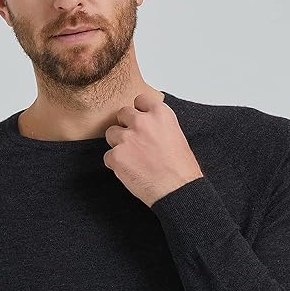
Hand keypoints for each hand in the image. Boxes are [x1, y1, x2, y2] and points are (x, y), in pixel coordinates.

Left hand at [103, 91, 203, 206]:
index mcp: (160, 113)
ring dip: (118, 144)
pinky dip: (116, 164)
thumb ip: (158, 125)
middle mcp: (142, 121)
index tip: (141, 121)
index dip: (139, 111)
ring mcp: (127, 138)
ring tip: (133, 159)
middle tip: (135, 143)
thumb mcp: (175, 136)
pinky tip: (130, 171)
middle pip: (122, 113)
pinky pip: (108, 156)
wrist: (178, 190)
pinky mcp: (116, 156)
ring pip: (111, 133)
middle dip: (126, 126)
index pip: (139, 99)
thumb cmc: (181, 168)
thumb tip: (146, 126)